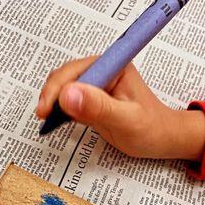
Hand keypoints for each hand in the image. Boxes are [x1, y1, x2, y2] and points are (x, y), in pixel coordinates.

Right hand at [36, 57, 204, 160]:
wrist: (161, 139)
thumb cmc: (151, 128)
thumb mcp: (127, 119)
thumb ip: (99, 107)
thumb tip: (66, 95)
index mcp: (114, 66)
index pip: (77, 70)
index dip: (58, 87)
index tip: (46, 109)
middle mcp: (103, 71)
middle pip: (66, 76)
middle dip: (52, 95)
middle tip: (43, 117)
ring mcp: (97, 85)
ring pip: (65, 88)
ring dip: (53, 102)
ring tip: (47, 120)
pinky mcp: (93, 99)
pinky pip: (70, 100)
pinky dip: (60, 110)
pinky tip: (56, 121)